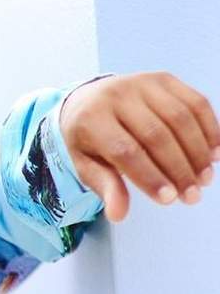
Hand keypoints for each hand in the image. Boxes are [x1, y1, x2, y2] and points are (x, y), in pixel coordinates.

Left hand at [59, 71, 219, 221]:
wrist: (87, 99)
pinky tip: (215, 153)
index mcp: (91, 118)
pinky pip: (194, 102)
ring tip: (205, 179)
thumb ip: (105, 186)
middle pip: (156, 136)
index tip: (169, 199)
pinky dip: (210, 128)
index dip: (150, 176)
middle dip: (178, 170)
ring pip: (179, 118)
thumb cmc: (88, 138)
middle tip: (192, 196)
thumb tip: (118, 215)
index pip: (125, 151)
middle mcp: (116, 95)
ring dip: (198, 152)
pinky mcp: (164, 78)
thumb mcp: (86, 164)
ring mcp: (142, 82)